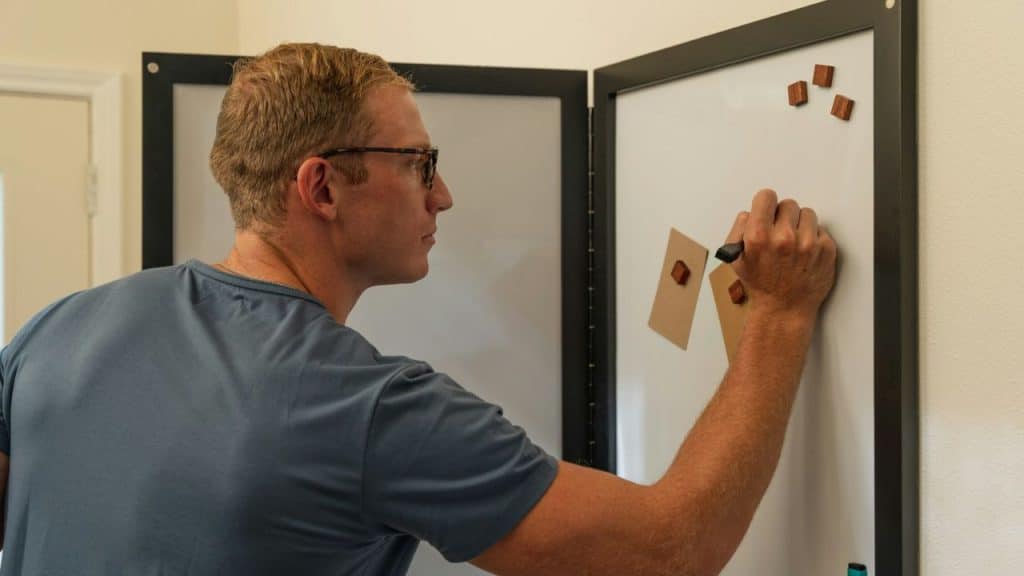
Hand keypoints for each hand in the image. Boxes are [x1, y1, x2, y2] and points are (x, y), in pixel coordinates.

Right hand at [725, 189, 836, 318]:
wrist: (784, 309)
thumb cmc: (761, 285)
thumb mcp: (736, 258)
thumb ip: (739, 229)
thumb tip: (751, 213)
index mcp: (759, 236)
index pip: (766, 196)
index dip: (765, 205)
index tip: (768, 213)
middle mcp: (784, 238)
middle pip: (788, 204)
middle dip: (783, 217)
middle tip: (780, 234)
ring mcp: (808, 243)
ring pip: (807, 213)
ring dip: (801, 225)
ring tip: (795, 243)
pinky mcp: (827, 250)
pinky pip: (821, 229)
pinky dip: (814, 238)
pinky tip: (805, 253)